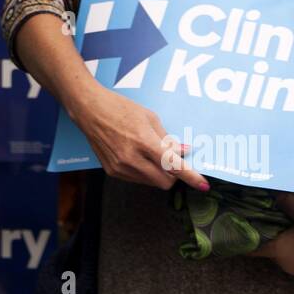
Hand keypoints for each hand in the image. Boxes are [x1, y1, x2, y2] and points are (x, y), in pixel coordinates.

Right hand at [75, 82, 207, 191]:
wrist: (89, 110)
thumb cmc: (120, 108)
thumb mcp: (149, 118)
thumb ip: (167, 138)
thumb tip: (183, 152)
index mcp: (144, 142)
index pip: (174, 166)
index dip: (191, 177)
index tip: (204, 184)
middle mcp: (131, 158)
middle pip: (165, 181)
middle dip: (173, 174)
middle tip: (172, 160)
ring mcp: (120, 167)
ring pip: (151, 182)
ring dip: (158, 173)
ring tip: (150, 153)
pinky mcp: (112, 171)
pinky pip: (137, 179)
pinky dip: (144, 171)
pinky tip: (137, 156)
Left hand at [247, 192, 293, 280]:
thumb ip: (283, 200)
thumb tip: (269, 192)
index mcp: (280, 253)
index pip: (251, 245)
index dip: (242, 233)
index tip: (233, 222)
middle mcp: (288, 266)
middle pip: (268, 247)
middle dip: (264, 232)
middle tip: (258, 215)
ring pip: (283, 252)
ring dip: (281, 239)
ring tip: (279, 221)